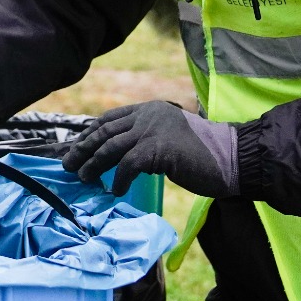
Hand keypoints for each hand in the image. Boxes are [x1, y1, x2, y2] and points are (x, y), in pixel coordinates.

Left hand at [62, 100, 238, 197]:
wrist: (233, 158)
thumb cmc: (204, 154)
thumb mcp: (168, 140)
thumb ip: (145, 141)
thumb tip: (118, 158)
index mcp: (150, 109)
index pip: (109, 119)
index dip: (89, 134)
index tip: (74, 148)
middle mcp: (149, 115)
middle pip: (105, 131)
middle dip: (83, 149)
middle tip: (67, 165)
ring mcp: (154, 129)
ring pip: (111, 147)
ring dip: (94, 165)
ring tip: (83, 179)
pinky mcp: (161, 148)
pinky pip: (129, 164)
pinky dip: (119, 179)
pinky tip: (115, 191)